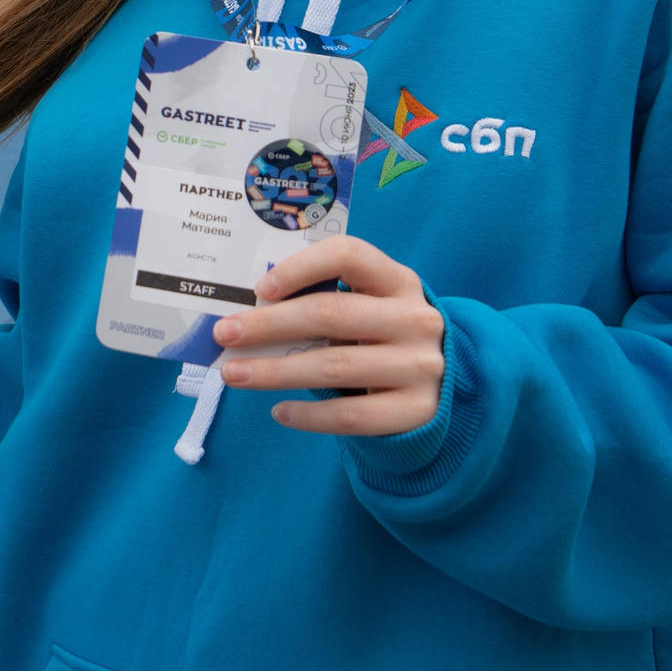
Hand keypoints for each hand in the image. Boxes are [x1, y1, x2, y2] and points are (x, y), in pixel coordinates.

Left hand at [209, 234, 445, 435]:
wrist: (445, 385)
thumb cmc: (383, 336)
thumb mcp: (369, 307)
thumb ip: (324, 301)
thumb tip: (247, 312)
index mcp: (398, 280)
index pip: (349, 255)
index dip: (301, 268)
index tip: (260, 289)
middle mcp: (415, 319)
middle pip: (331, 315)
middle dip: (269, 325)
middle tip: (225, 334)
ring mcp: (419, 367)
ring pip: (335, 367)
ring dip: (276, 371)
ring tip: (235, 374)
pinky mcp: (416, 410)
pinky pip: (352, 414)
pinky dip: (310, 415)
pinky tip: (279, 411)